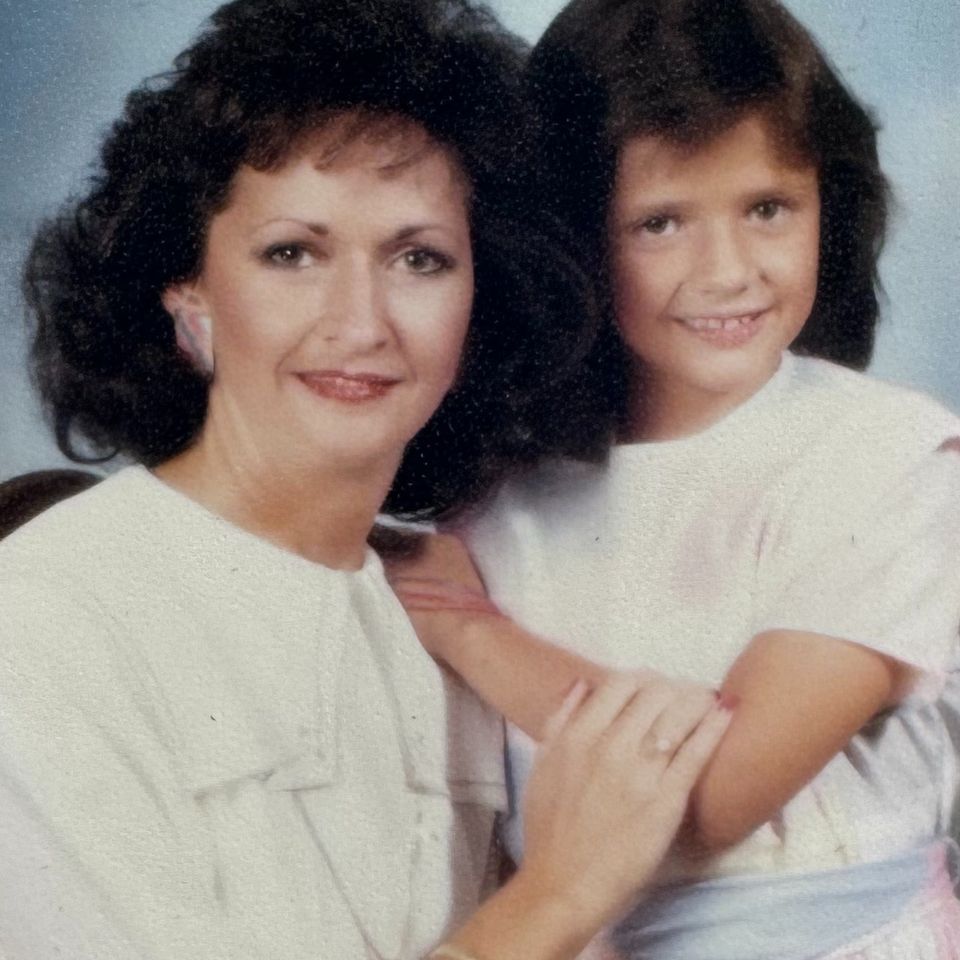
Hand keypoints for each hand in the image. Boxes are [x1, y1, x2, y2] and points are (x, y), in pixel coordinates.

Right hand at [518, 675, 732, 931]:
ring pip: (678, 715)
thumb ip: (560, 720)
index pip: (620, 683)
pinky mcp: (667, 801)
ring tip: (709, 701)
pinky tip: (725, 715)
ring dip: (697, 700)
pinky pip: (695, 753)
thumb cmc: (549, 829)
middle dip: (674, 688)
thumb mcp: (542, 765)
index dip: (643, 679)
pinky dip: (714, 728)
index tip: (654, 687)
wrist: (564, 884)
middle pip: (655, 693)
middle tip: (685, 695)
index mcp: (579, 736)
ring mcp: (640, 773)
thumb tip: (581, 685)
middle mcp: (610, 746)